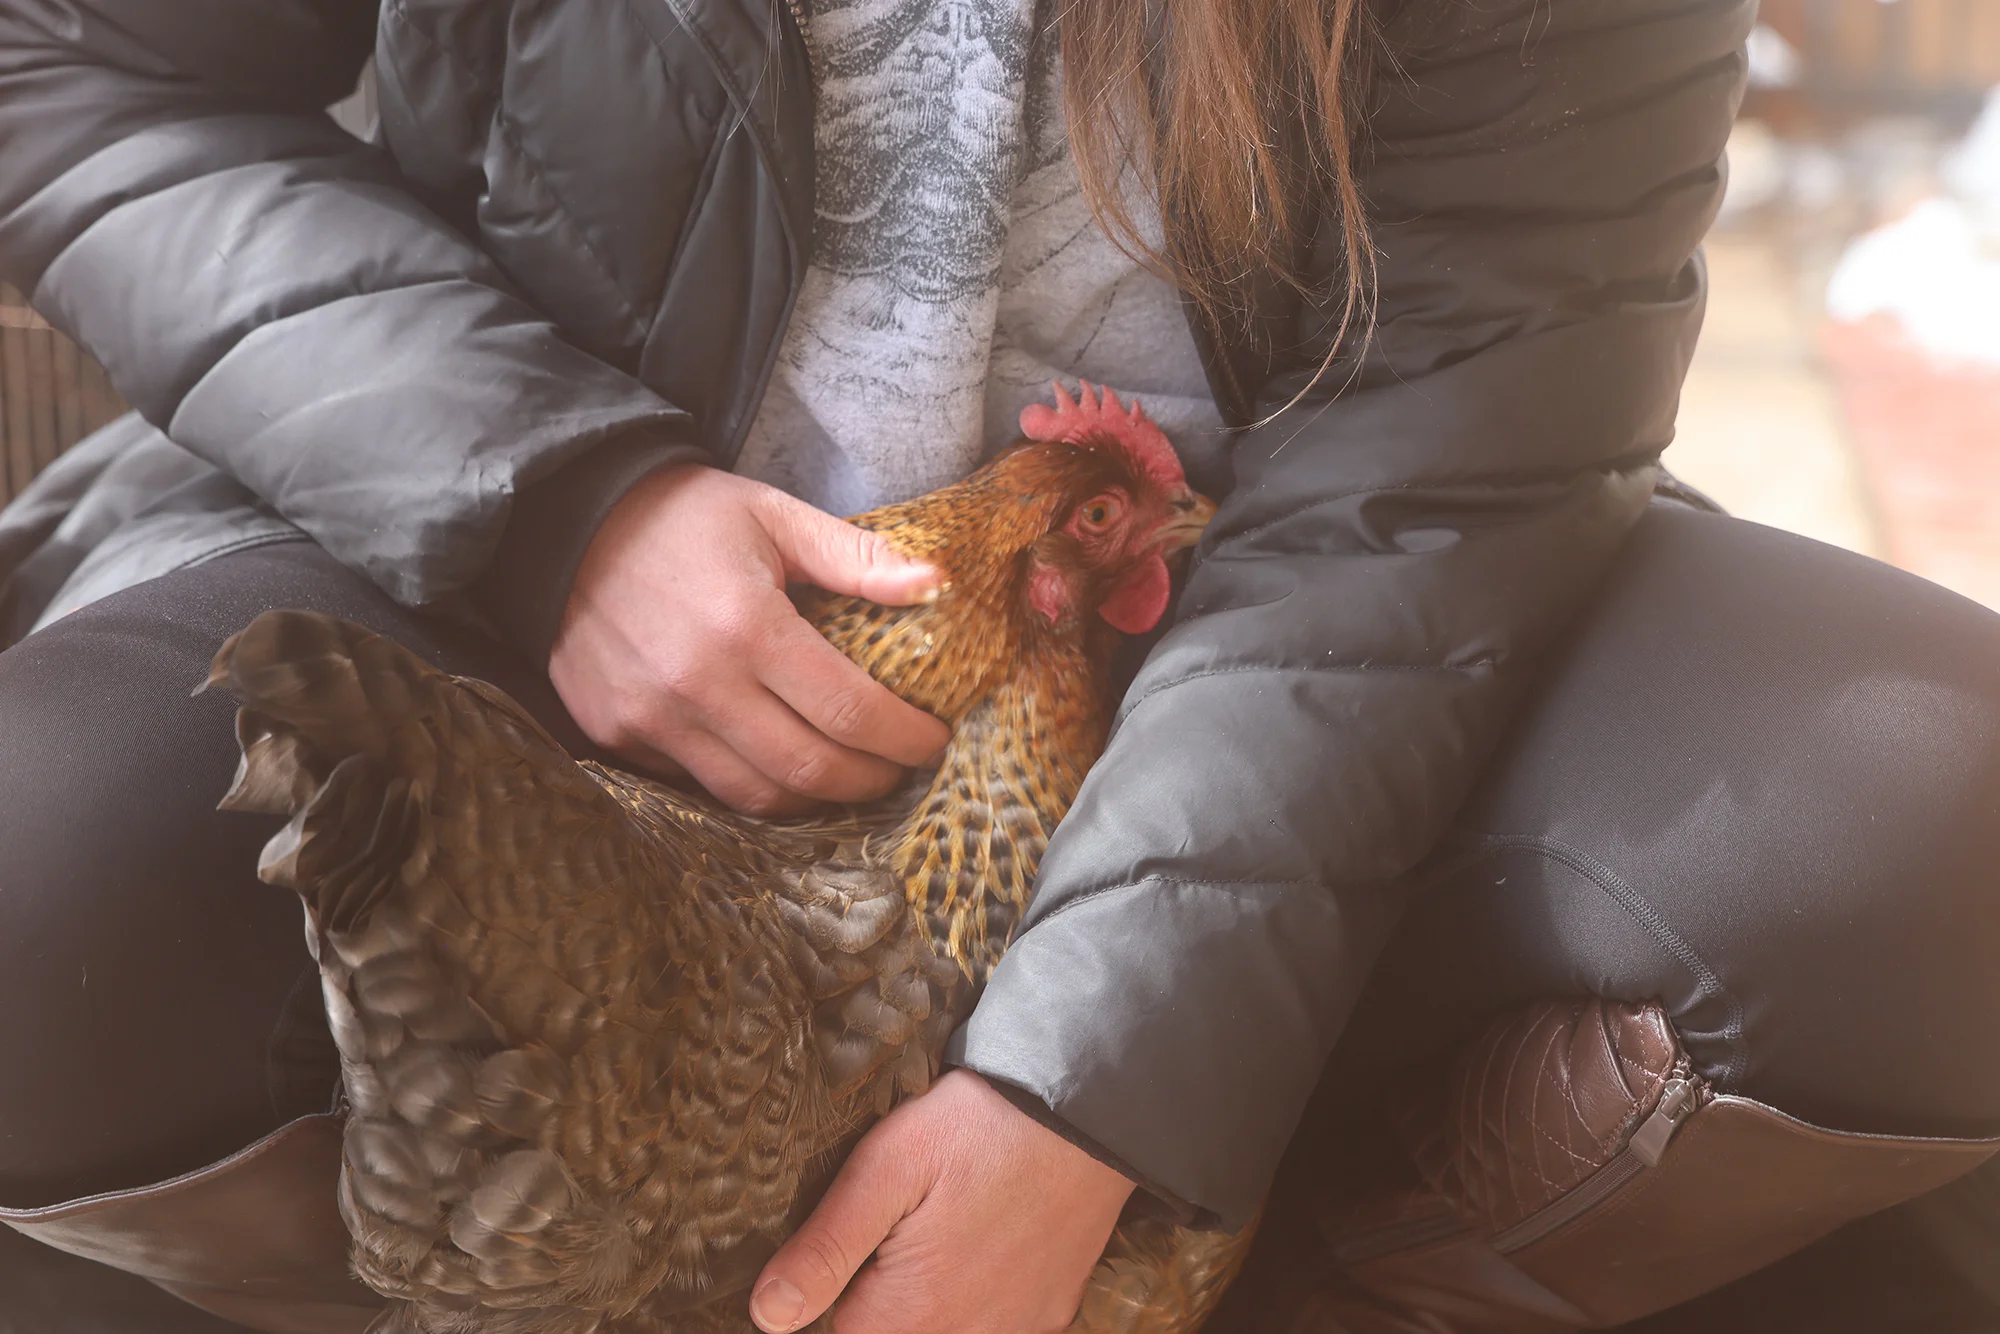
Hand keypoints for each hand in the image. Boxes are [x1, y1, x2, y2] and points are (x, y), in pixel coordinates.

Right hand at [549, 464, 950, 814]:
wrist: (560, 523)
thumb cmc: (680, 516)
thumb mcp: (773, 514)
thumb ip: (857, 555)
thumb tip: (937, 584)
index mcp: (747, 625)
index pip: (850, 712)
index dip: (905, 738)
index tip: (934, 739)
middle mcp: (698, 684)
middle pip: (811, 771)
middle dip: (872, 779)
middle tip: (900, 765)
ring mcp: (651, 718)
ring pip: (756, 796)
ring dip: (814, 797)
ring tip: (848, 773)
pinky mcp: (617, 734)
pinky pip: (698, 783)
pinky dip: (748, 783)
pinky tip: (777, 759)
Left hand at [749, 1070, 1135, 1333]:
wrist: (1090, 1107)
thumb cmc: (980, 1126)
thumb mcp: (888, 1165)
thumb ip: (826, 1246)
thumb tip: (768, 1315)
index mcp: (913, 1313)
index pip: (839, 1331)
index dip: (832, 1281)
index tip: (855, 1230)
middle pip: (894, 1331)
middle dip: (884, 1290)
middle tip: (910, 1216)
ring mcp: (1018, 1327)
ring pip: (948, 1330)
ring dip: (933, 1297)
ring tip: (947, 1223)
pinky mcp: (1053, 1310)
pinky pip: (999, 1321)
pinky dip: (984, 1294)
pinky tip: (987, 1239)